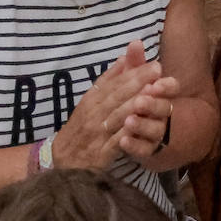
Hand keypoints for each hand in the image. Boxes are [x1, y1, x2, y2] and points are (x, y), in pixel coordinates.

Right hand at [50, 40, 174, 169]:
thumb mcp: (89, 103)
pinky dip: (128, 132)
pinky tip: (141, 124)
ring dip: (134, 103)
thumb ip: (107, 81)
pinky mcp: (100, 153)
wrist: (62, 162)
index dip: (133, 72)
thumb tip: (124, 58)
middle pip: (116, 95)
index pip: (113, 83)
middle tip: (157, 69)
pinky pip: (115, 141)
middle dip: (137, 81)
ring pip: (117, 115)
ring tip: (153, 92)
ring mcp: (96, 133)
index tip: (153, 64)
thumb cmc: (80, 129)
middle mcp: (92, 114)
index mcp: (90, 100)